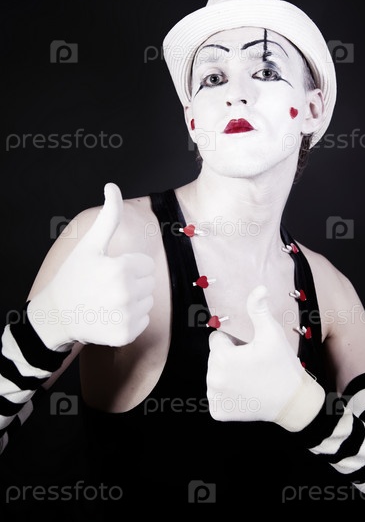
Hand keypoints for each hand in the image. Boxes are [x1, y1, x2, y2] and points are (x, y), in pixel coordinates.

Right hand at [28, 183, 154, 349]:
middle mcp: (126, 293)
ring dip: (133, 300)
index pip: (146, 265)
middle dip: (133, 282)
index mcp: (121, 268)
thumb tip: (112, 185)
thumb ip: (108, 216)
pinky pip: (143, 320)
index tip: (109, 270)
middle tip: (107, 286)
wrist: (58, 314)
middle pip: (148, 283)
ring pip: (148, 301)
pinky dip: (131, 319)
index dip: (129, 265)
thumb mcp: (91, 244)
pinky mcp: (126, 335)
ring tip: (108, 300)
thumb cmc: (75, 275)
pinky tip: (111, 315)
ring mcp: (126, 316)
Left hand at [206, 285, 322, 426]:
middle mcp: (213, 379)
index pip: (217, 339)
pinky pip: (217, 396)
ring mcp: (215, 398)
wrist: (294, 403)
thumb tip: (258, 288)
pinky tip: (245, 393)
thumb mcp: (272, 333)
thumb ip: (258, 309)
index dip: (234, 342)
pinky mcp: (219, 413)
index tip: (250, 350)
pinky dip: (227, 395)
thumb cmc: (283, 365)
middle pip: (215, 357)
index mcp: (222, 358)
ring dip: (228, 375)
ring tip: (250, 379)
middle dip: (230, 357)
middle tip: (253, 365)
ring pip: (215, 375)